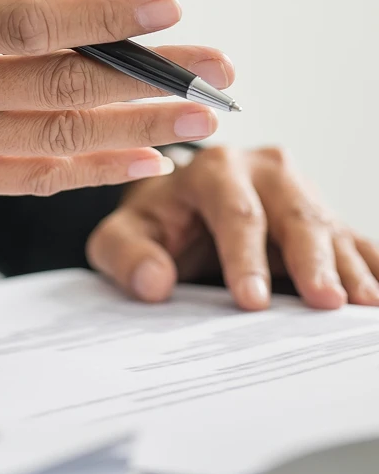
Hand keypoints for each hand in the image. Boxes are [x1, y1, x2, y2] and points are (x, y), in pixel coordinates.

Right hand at [0, 0, 232, 229]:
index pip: (35, 23)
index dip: (106, 17)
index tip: (171, 8)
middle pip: (64, 88)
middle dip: (149, 82)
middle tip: (220, 75)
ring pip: (55, 140)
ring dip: (135, 133)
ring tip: (199, 127)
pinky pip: (27, 179)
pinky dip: (86, 172)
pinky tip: (136, 163)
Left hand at [86, 146, 378, 309]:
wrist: (180, 207)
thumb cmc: (153, 222)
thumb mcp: (121, 236)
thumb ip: (128, 256)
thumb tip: (153, 283)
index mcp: (215, 169)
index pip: (236, 214)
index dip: (245, 259)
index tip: (251, 301)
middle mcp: (265, 171)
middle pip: (296, 215)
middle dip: (312, 261)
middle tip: (325, 302)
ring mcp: (300, 191)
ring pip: (330, 228)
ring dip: (349, 268)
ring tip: (363, 304)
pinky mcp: (322, 215)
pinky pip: (352, 240)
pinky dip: (368, 266)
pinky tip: (375, 294)